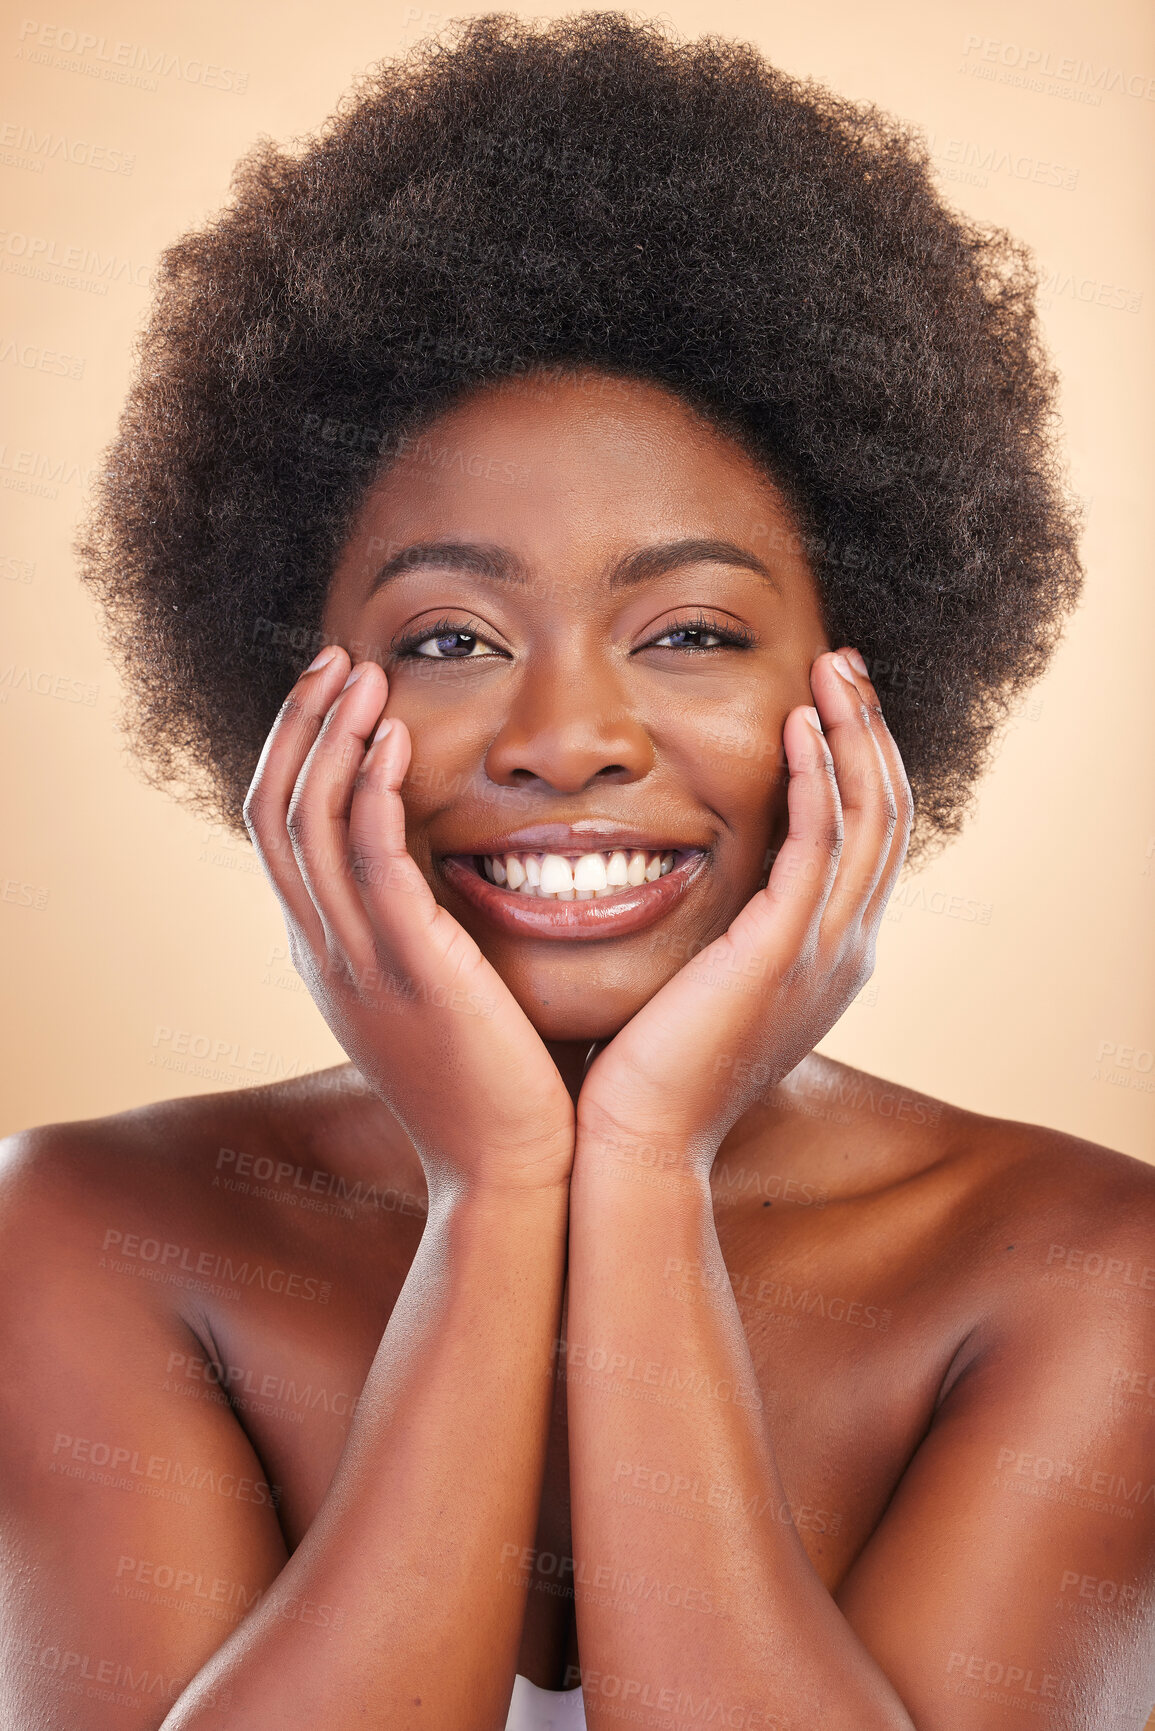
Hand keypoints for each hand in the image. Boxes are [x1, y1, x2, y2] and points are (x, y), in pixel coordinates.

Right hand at [243, 648, 575, 1197]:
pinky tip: (395, 740)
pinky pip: (370, 861)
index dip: (296, 753)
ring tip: (365, 675)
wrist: (509, 1173)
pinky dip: (371, 791)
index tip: (336, 697)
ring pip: (307, 824)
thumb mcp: (429, 999)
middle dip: (299, 726)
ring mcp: (357, 962)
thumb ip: (416, 934)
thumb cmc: (490, 1086)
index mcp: (325, 956)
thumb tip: (439, 877)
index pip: (280, 832)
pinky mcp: (411, 967)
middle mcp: (322, 953)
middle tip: (337, 660)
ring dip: (330, 737)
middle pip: (274, 813)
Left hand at [575, 648, 911, 1178]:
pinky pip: (821, 842)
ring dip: (855, 734)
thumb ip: (722, 933)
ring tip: (833, 669)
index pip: (869, 838)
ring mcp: (824, 950)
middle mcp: (844, 949)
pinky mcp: (784, 949)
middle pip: (888, 814)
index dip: (859, 763)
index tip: (830, 701)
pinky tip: (796, 726)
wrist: (639, 1140)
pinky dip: (818, 777)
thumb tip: (688, 880)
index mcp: (828, 957)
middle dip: (871, 731)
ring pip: (870, 816)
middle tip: (846, 664)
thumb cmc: (651, 1068)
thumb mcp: (706, 987)